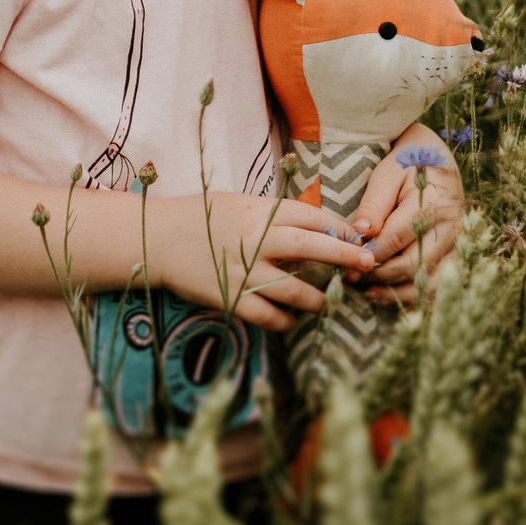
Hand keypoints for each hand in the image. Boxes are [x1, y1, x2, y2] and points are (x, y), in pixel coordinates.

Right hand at [148, 191, 377, 333]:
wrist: (158, 239)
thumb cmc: (202, 217)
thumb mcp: (242, 203)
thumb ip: (276, 214)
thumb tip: (317, 226)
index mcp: (262, 212)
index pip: (314, 217)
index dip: (341, 229)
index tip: (358, 239)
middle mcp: (258, 240)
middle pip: (315, 248)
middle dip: (346, 257)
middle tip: (368, 266)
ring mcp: (244, 272)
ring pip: (296, 291)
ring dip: (318, 300)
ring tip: (328, 303)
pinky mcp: (231, 298)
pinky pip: (268, 316)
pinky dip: (284, 320)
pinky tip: (290, 319)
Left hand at [345, 123, 464, 305]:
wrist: (437, 154)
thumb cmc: (407, 160)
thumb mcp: (388, 172)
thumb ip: (375, 203)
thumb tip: (360, 233)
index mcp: (433, 204)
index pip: (396, 239)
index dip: (368, 254)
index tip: (345, 260)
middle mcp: (451, 228)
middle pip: (412, 265)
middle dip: (378, 275)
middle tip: (350, 277)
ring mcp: (458, 243)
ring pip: (427, 281)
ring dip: (395, 291)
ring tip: (367, 291)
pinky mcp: (457, 252)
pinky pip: (438, 283)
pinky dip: (414, 294)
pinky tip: (389, 293)